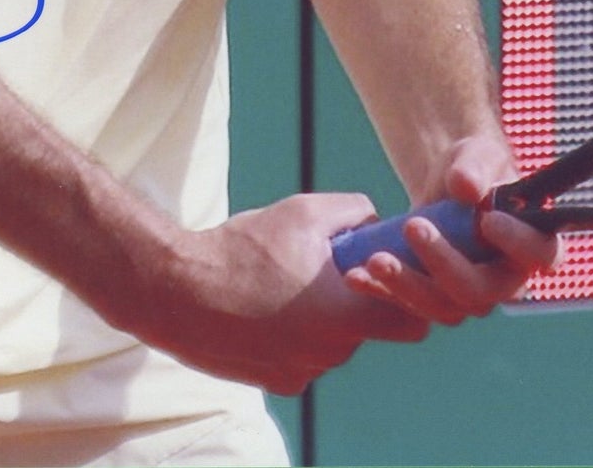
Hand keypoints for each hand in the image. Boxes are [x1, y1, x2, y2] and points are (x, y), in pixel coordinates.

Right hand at [148, 193, 431, 396]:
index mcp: (346, 315)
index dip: (410, 295)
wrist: (179, 293)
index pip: (413, 321)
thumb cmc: (244, 249)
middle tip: (324, 264)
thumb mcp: (304, 211)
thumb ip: (354, 211)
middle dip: (355, 295)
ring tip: (284, 280)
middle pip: (366, 325)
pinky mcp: (279, 381)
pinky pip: (304, 354)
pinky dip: (295, 332)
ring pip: (333, 339)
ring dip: (322, 313)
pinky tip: (264, 304)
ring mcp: (305, 372)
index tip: (390, 271)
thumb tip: (375, 220)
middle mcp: (332, 353)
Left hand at [339, 132, 560, 323]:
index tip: (486, 220)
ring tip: (376, 259)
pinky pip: (410, 308)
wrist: (444, 185)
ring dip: (407, 287)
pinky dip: (381, 293)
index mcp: (531, 244)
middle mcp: (505, 280)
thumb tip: (467, 187)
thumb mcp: (477, 154)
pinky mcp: (435, 299)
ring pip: (444, 308)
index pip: (539, 253)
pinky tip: (355, 276)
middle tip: (413, 225)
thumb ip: (476, 167)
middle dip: (445, 264)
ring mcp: (468, 295)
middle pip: (481, 292)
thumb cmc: (473, 167)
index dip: (516, 242)